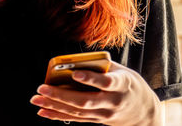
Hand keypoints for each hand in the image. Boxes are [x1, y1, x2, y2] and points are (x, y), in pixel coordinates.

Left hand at [30, 61, 161, 125]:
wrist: (145, 112)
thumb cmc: (130, 85)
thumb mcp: (122, 71)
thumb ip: (101, 66)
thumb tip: (76, 62)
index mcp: (122, 84)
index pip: (106, 82)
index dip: (90, 78)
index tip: (75, 73)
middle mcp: (113, 102)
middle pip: (85, 100)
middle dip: (61, 95)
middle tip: (41, 88)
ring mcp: (105, 115)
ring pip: (77, 112)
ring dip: (55, 106)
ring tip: (36, 100)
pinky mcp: (98, 121)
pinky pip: (76, 119)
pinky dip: (58, 116)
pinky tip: (44, 111)